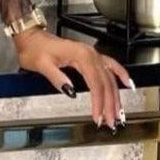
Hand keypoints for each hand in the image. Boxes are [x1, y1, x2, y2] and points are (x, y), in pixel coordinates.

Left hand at [12, 28, 133, 130]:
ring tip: (118, 112)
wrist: (31, 38)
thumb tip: (71, 92)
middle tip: (111, 121)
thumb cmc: (34, 50)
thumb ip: (57, 78)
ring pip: (110, 78)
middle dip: (110, 104)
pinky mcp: (90, 56)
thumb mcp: (42, 65)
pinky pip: (110, 65)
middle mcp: (90, 55)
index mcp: (81, 56)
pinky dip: (120, 74)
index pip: (95, 84)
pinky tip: (127, 83)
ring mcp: (92, 55)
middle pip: (106, 83)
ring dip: (115, 96)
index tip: (98, 116)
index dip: (98, 102)